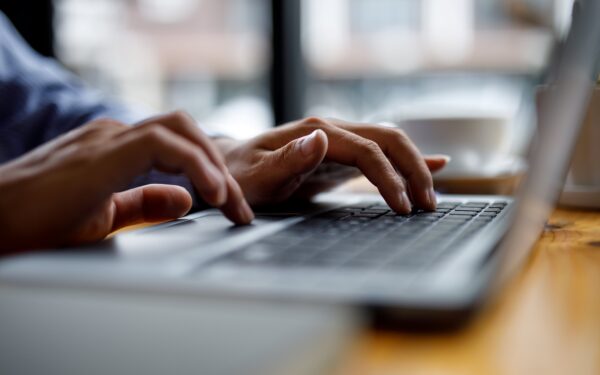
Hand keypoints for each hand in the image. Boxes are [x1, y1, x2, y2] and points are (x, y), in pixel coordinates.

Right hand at [0, 111, 253, 251]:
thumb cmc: (37, 221)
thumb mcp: (104, 216)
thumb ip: (143, 204)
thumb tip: (185, 199)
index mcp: (117, 148)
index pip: (181, 144)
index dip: (213, 172)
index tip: (233, 208)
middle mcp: (115, 135)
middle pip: (187, 130)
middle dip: (222, 167)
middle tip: (241, 208)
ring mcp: (108, 138)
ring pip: (180, 129)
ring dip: (215, 165)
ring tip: (231, 201)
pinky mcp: (102, 152)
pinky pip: (162, 143)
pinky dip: (196, 164)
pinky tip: (211, 193)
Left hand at [216, 117, 448, 212]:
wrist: (232, 167)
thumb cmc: (240, 176)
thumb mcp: (256, 175)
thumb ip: (288, 159)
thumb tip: (322, 138)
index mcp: (316, 132)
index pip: (367, 151)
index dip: (389, 178)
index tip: (401, 207)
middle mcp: (332, 130)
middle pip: (388, 140)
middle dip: (414, 170)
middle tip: (427, 205)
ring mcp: (339, 140)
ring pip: (390, 144)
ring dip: (415, 168)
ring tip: (429, 199)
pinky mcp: (342, 154)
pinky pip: (381, 152)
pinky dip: (408, 160)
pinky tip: (436, 164)